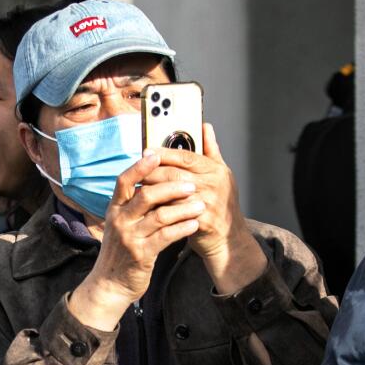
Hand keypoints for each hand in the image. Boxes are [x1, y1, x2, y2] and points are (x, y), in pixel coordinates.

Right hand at [66, 153, 199, 330]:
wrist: (111, 284)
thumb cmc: (121, 251)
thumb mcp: (121, 224)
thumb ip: (134, 204)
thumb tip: (152, 181)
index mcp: (114, 209)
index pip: (123, 181)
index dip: (139, 166)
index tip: (156, 154)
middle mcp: (120, 220)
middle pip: (145, 194)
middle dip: (171, 186)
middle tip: (192, 184)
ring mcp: (129, 238)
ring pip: (160, 216)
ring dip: (183, 208)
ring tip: (200, 204)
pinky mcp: (141, 254)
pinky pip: (165, 237)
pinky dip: (182, 228)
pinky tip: (194, 224)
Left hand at [148, 121, 266, 290]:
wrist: (229, 237)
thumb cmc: (221, 204)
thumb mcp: (221, 174)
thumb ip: (211, 150)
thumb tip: (205, 126)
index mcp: (216, 170)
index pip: (186, 156)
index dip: (164, 153)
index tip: (146, 152)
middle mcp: (214, 184)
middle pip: (175, 174)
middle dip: (152, 172)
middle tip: (136, 172)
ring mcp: (208, 203)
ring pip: (171, 193)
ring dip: (152, 191)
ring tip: (136, 189)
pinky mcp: (201, 221)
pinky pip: (174, 213)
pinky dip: (158, 210)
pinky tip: (146, 208)